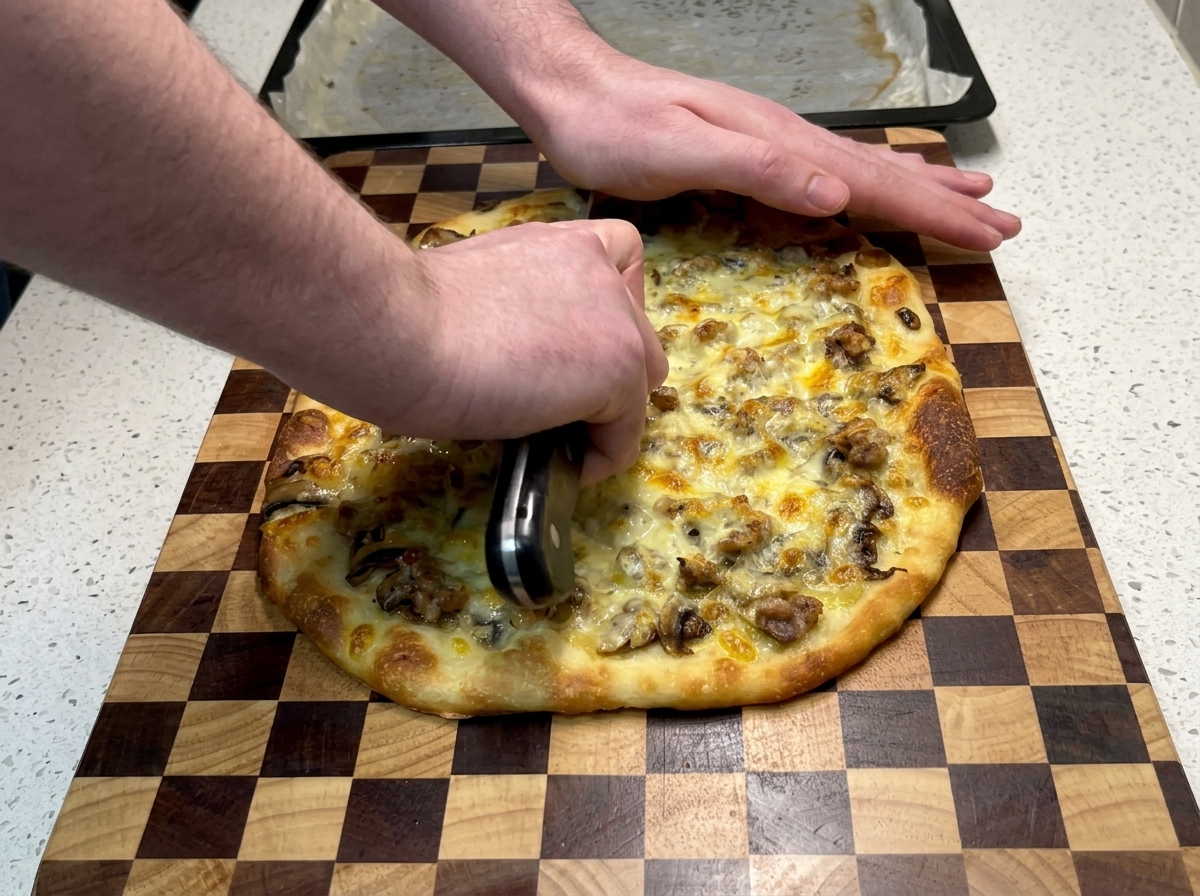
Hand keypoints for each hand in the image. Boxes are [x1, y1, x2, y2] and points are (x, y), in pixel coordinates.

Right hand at [406, 219, 667, 482]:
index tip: (569, 347)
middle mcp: (596, 265)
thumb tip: (523, 359)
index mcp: (559, 242)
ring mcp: (616, 315)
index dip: (607, 311)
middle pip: (638, 330)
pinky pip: (625, 433)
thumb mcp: (475, 292)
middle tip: (553, 401)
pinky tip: (558, 462)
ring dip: (604, 411)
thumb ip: (521, 308)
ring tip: (552, 434)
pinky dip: (598, 457)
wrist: (398, 331)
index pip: (620, 262)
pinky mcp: (619, 367)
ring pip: (640, 381)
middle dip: (605, 371)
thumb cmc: (405, 317)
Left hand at [525, 53, 1019, 250]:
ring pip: (863, 170)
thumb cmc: (616, 127)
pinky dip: (869, 185)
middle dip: (946, 203)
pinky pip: (829, 173)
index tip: (987, 234)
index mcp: (779, 143)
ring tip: (968, 200)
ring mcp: (770, 143)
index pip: (875, 181)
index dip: (934, 211)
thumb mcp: (682, 150)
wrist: (573, 94)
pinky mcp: (749, 153)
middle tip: (1004, 225)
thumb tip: (836, 192)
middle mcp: (784, 140)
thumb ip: (757, 169)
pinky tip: (873, 190)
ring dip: (920, 190)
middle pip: (884, 174)